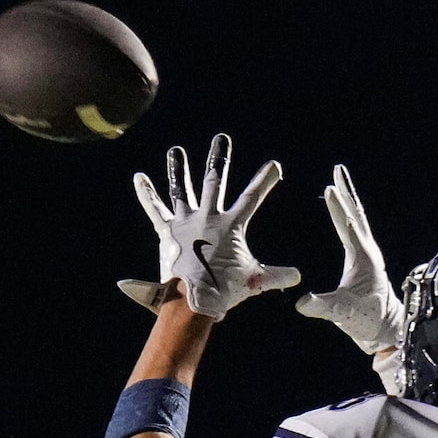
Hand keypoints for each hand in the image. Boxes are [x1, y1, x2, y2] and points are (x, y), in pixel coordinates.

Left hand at [119, 134, 300, 319]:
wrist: (194, 298)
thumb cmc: (224, 290)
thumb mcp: (254, 281)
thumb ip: (277, 276)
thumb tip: (298, 277)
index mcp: (230, 225)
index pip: (252, 198)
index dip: (264, 180)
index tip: (274, 165)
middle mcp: (208, 217)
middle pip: (215, 181)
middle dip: (220, 159)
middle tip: (222, 139)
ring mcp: (186, 221)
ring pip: (182, 189)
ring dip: (178, 169)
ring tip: (175, 151)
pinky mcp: (167, 231)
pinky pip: (155, 209)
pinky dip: (146, 194)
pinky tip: (139, 178)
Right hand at [295, 165, 407, 392]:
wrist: (384, 329)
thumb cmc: (367, 320)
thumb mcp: (343, 313)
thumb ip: (324, 307)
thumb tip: (302, 303)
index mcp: (363, 258)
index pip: (349, 226)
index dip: (339, 208)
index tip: (331, 188)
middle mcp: (368, 251)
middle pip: (356, 214)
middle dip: (346, 192)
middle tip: (338, 169)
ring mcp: (368, 253)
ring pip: (357, 218)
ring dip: (348, 198)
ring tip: (338, 179)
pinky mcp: (364, 258)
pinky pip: (355, 229)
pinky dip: (347, 214)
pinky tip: (342, 209)